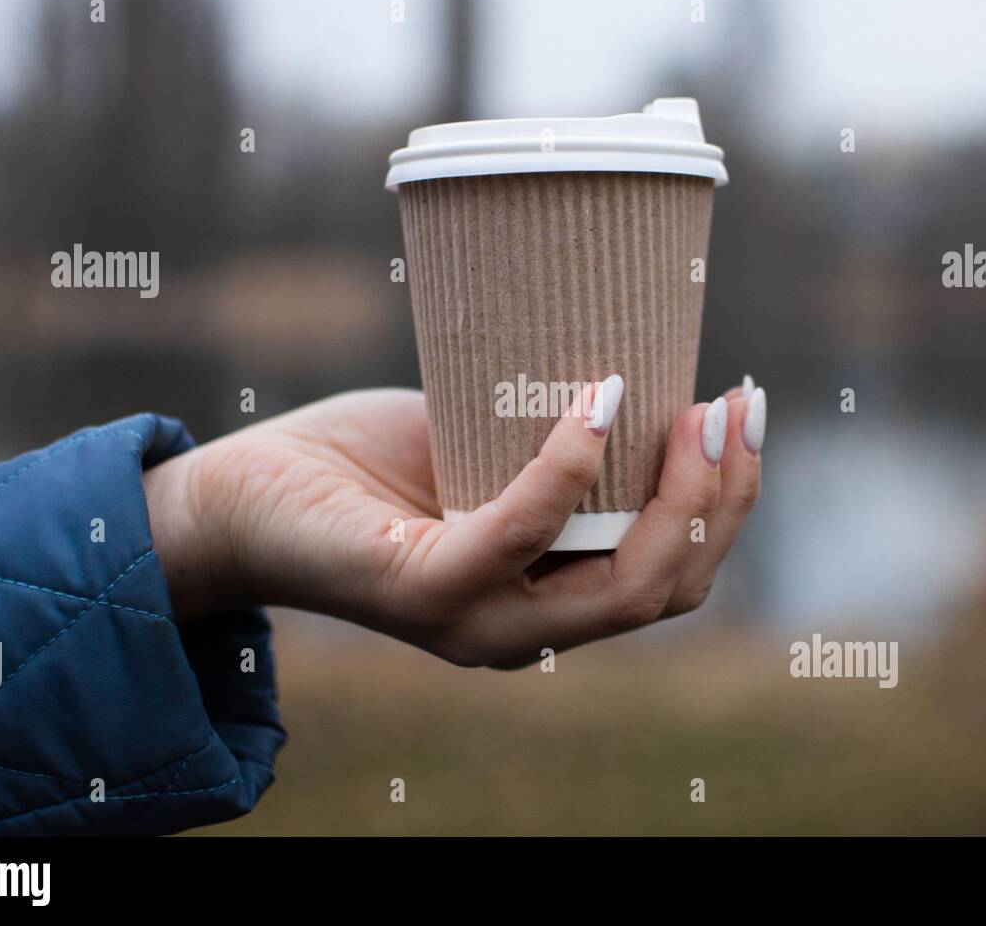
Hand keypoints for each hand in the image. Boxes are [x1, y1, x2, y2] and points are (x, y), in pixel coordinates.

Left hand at [143, 377, 765, 667]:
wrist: (241, 495)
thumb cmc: (366, 465)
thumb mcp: (484, 445)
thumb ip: (554, 435)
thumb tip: (633, 358)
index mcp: (549, 599)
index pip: (673, 577)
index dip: (729, 504)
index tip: (744, 410)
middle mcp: (525, 629)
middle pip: (668, 586)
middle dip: (724, 498)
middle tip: (736, 404)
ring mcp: (476, 621)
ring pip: (621, 585)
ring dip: (678, 495)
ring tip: (696, 408)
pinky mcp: (421, 590)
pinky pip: (520, 530)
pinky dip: (569, 465)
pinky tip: (599, 398)